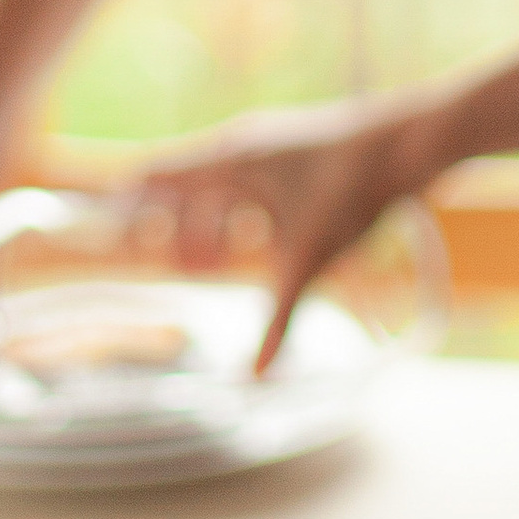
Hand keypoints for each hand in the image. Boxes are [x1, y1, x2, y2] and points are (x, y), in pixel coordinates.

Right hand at [140, 94, 435, 370]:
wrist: (409, 143)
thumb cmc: (353, 189)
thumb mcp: (309, 259)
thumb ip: (279, 318)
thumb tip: (257, 375)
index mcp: (228, 163)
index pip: (156, 177)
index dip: (130, 204)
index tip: (109, 228)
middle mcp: (242, 149)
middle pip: (186, 187)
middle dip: (174, 229)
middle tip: (164, 263)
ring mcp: (272, 148)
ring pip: (222, 187)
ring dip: (209, 223)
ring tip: (210, 264)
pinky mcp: (301, 154)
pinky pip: (252, 183)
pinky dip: (242, 214)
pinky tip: (257, 239)